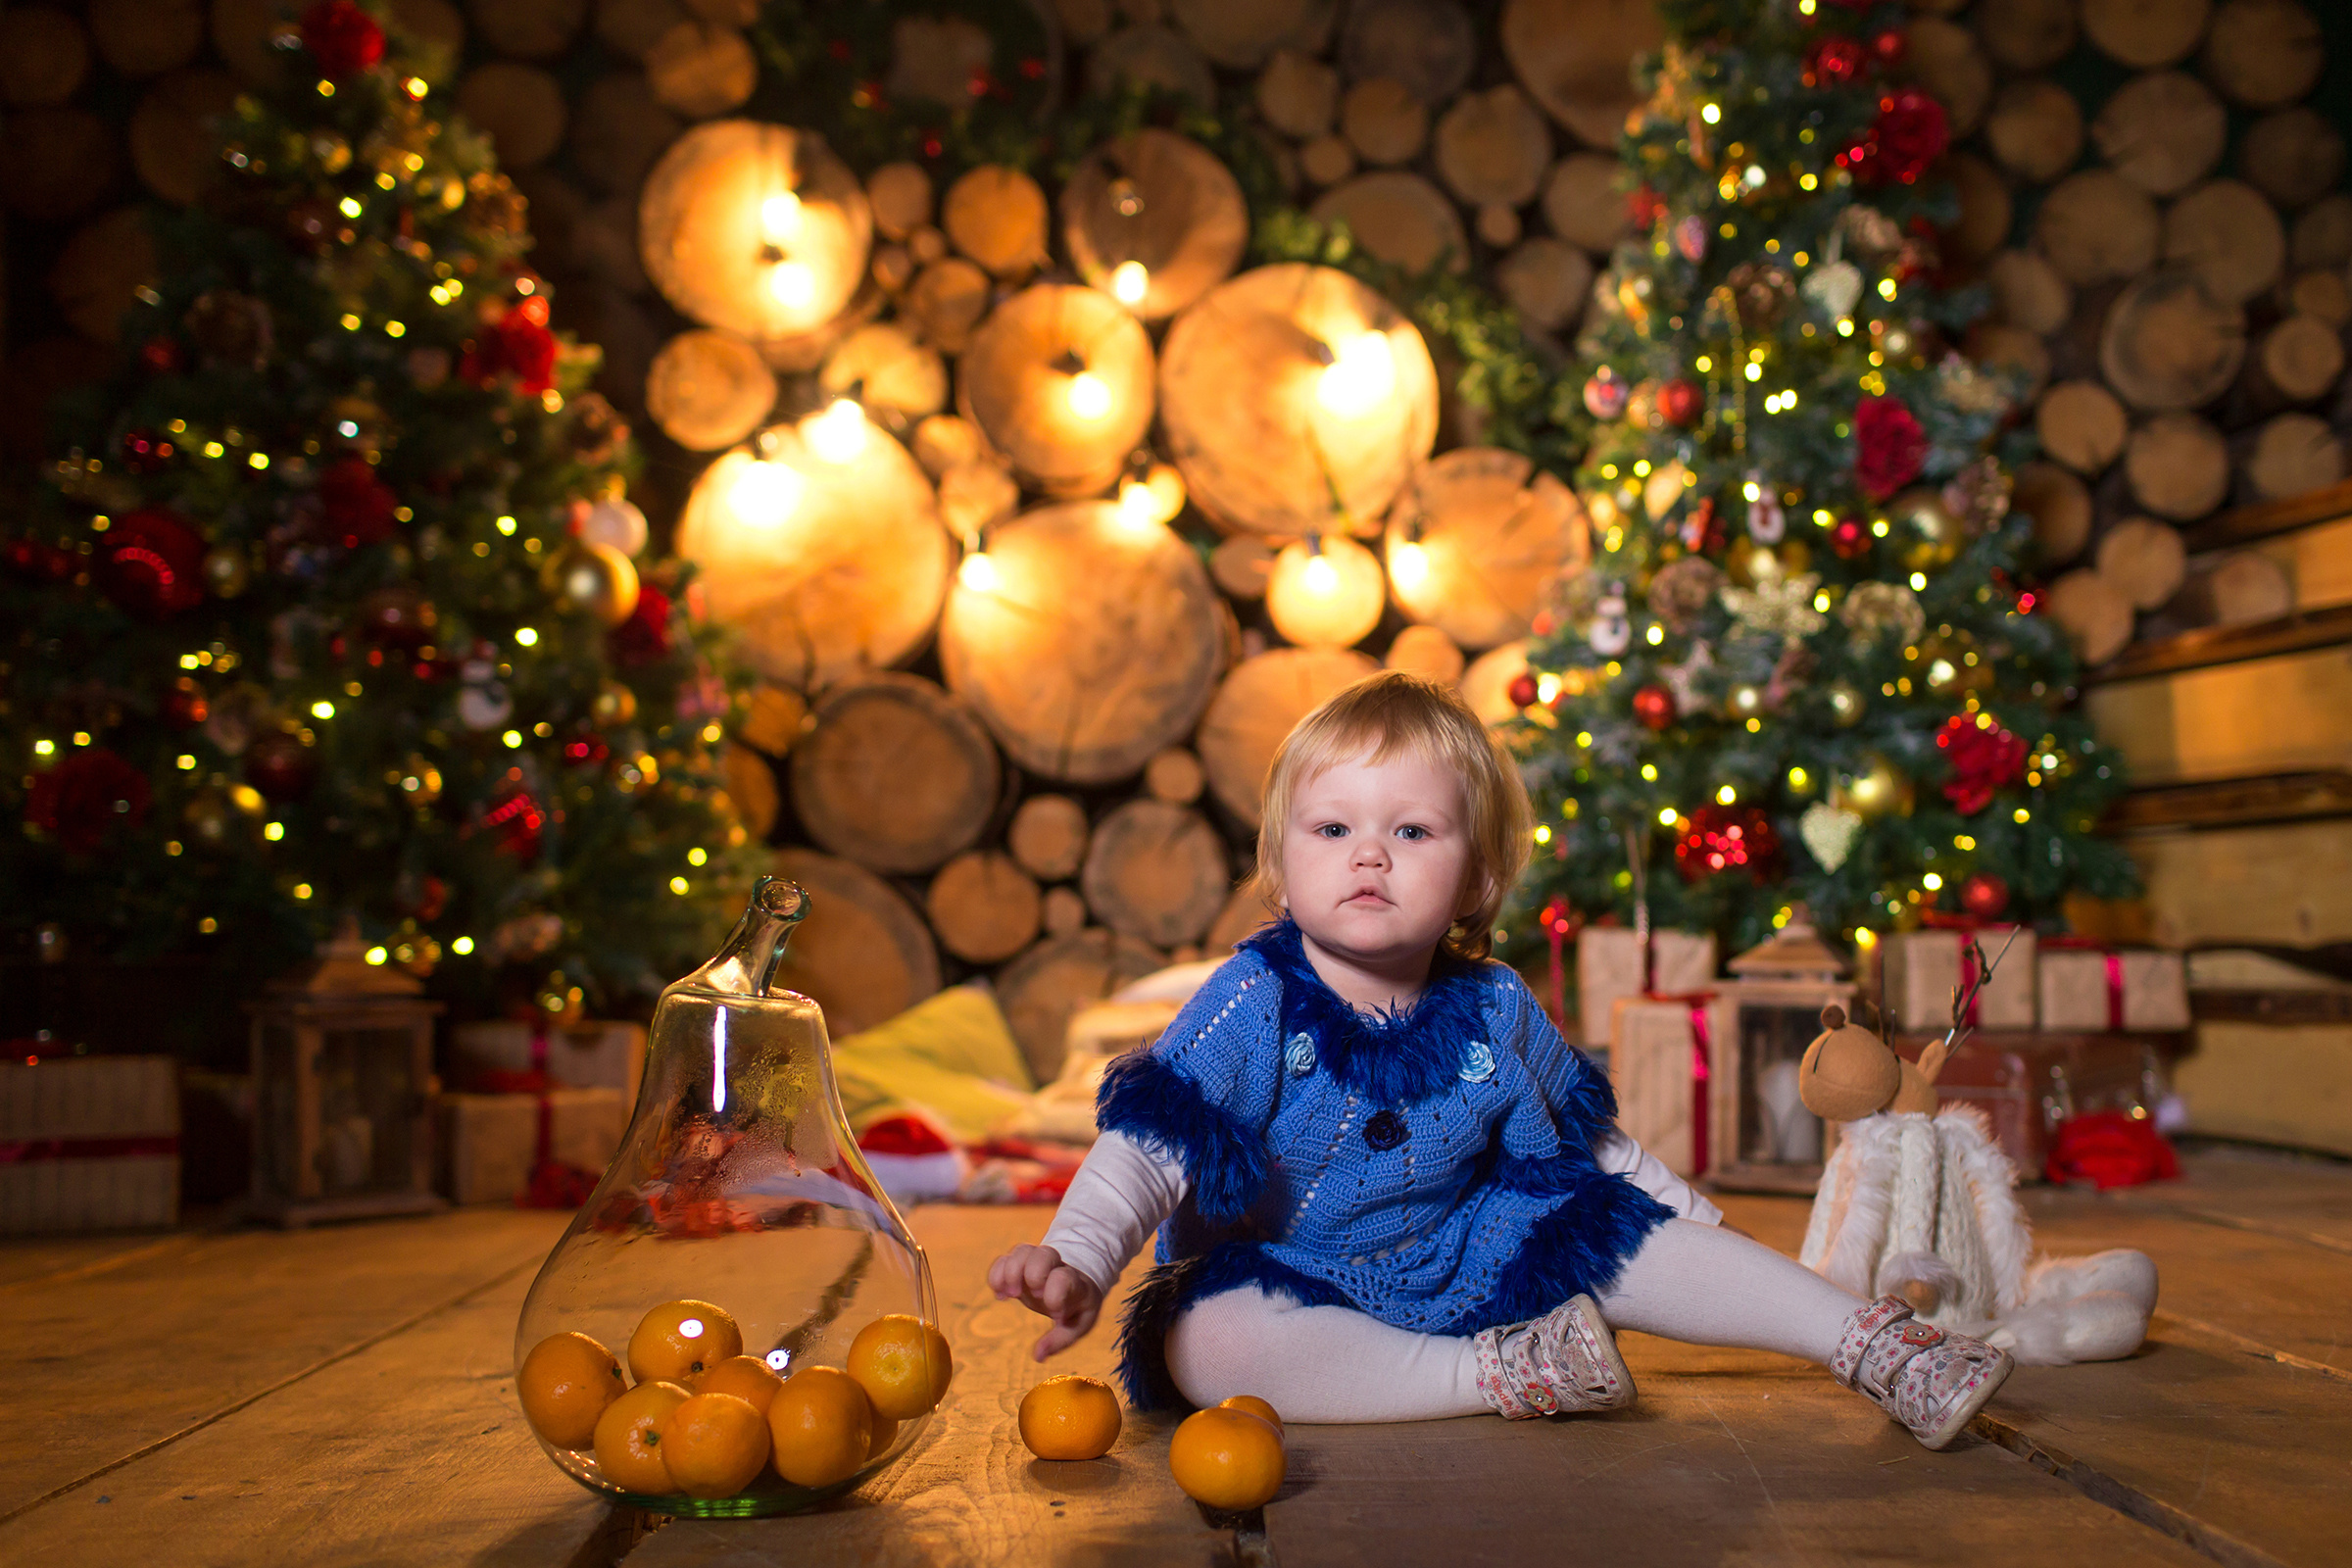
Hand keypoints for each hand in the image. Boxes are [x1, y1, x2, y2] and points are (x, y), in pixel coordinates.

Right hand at [987, 1242, 1103, 1359]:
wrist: (1076, 1282)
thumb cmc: (1076, 1308)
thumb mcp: (1077, 1325)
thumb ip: (1060, 1340)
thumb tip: (1038, 1356)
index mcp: (1075, 1283)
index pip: (1064, 1278)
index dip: (1055, 1294)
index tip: (1056, 1314)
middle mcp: (1056, 1267)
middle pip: (1044, 1254)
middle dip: (1033, 1273)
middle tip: (1030, 1295)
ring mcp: (1037, 1262)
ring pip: (1022, 1251)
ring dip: (1011, 1271)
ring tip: (1008, 1296)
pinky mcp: (1020, 1264)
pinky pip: (1004, 1259)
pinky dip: (997, 1273)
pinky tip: (999, 1295)